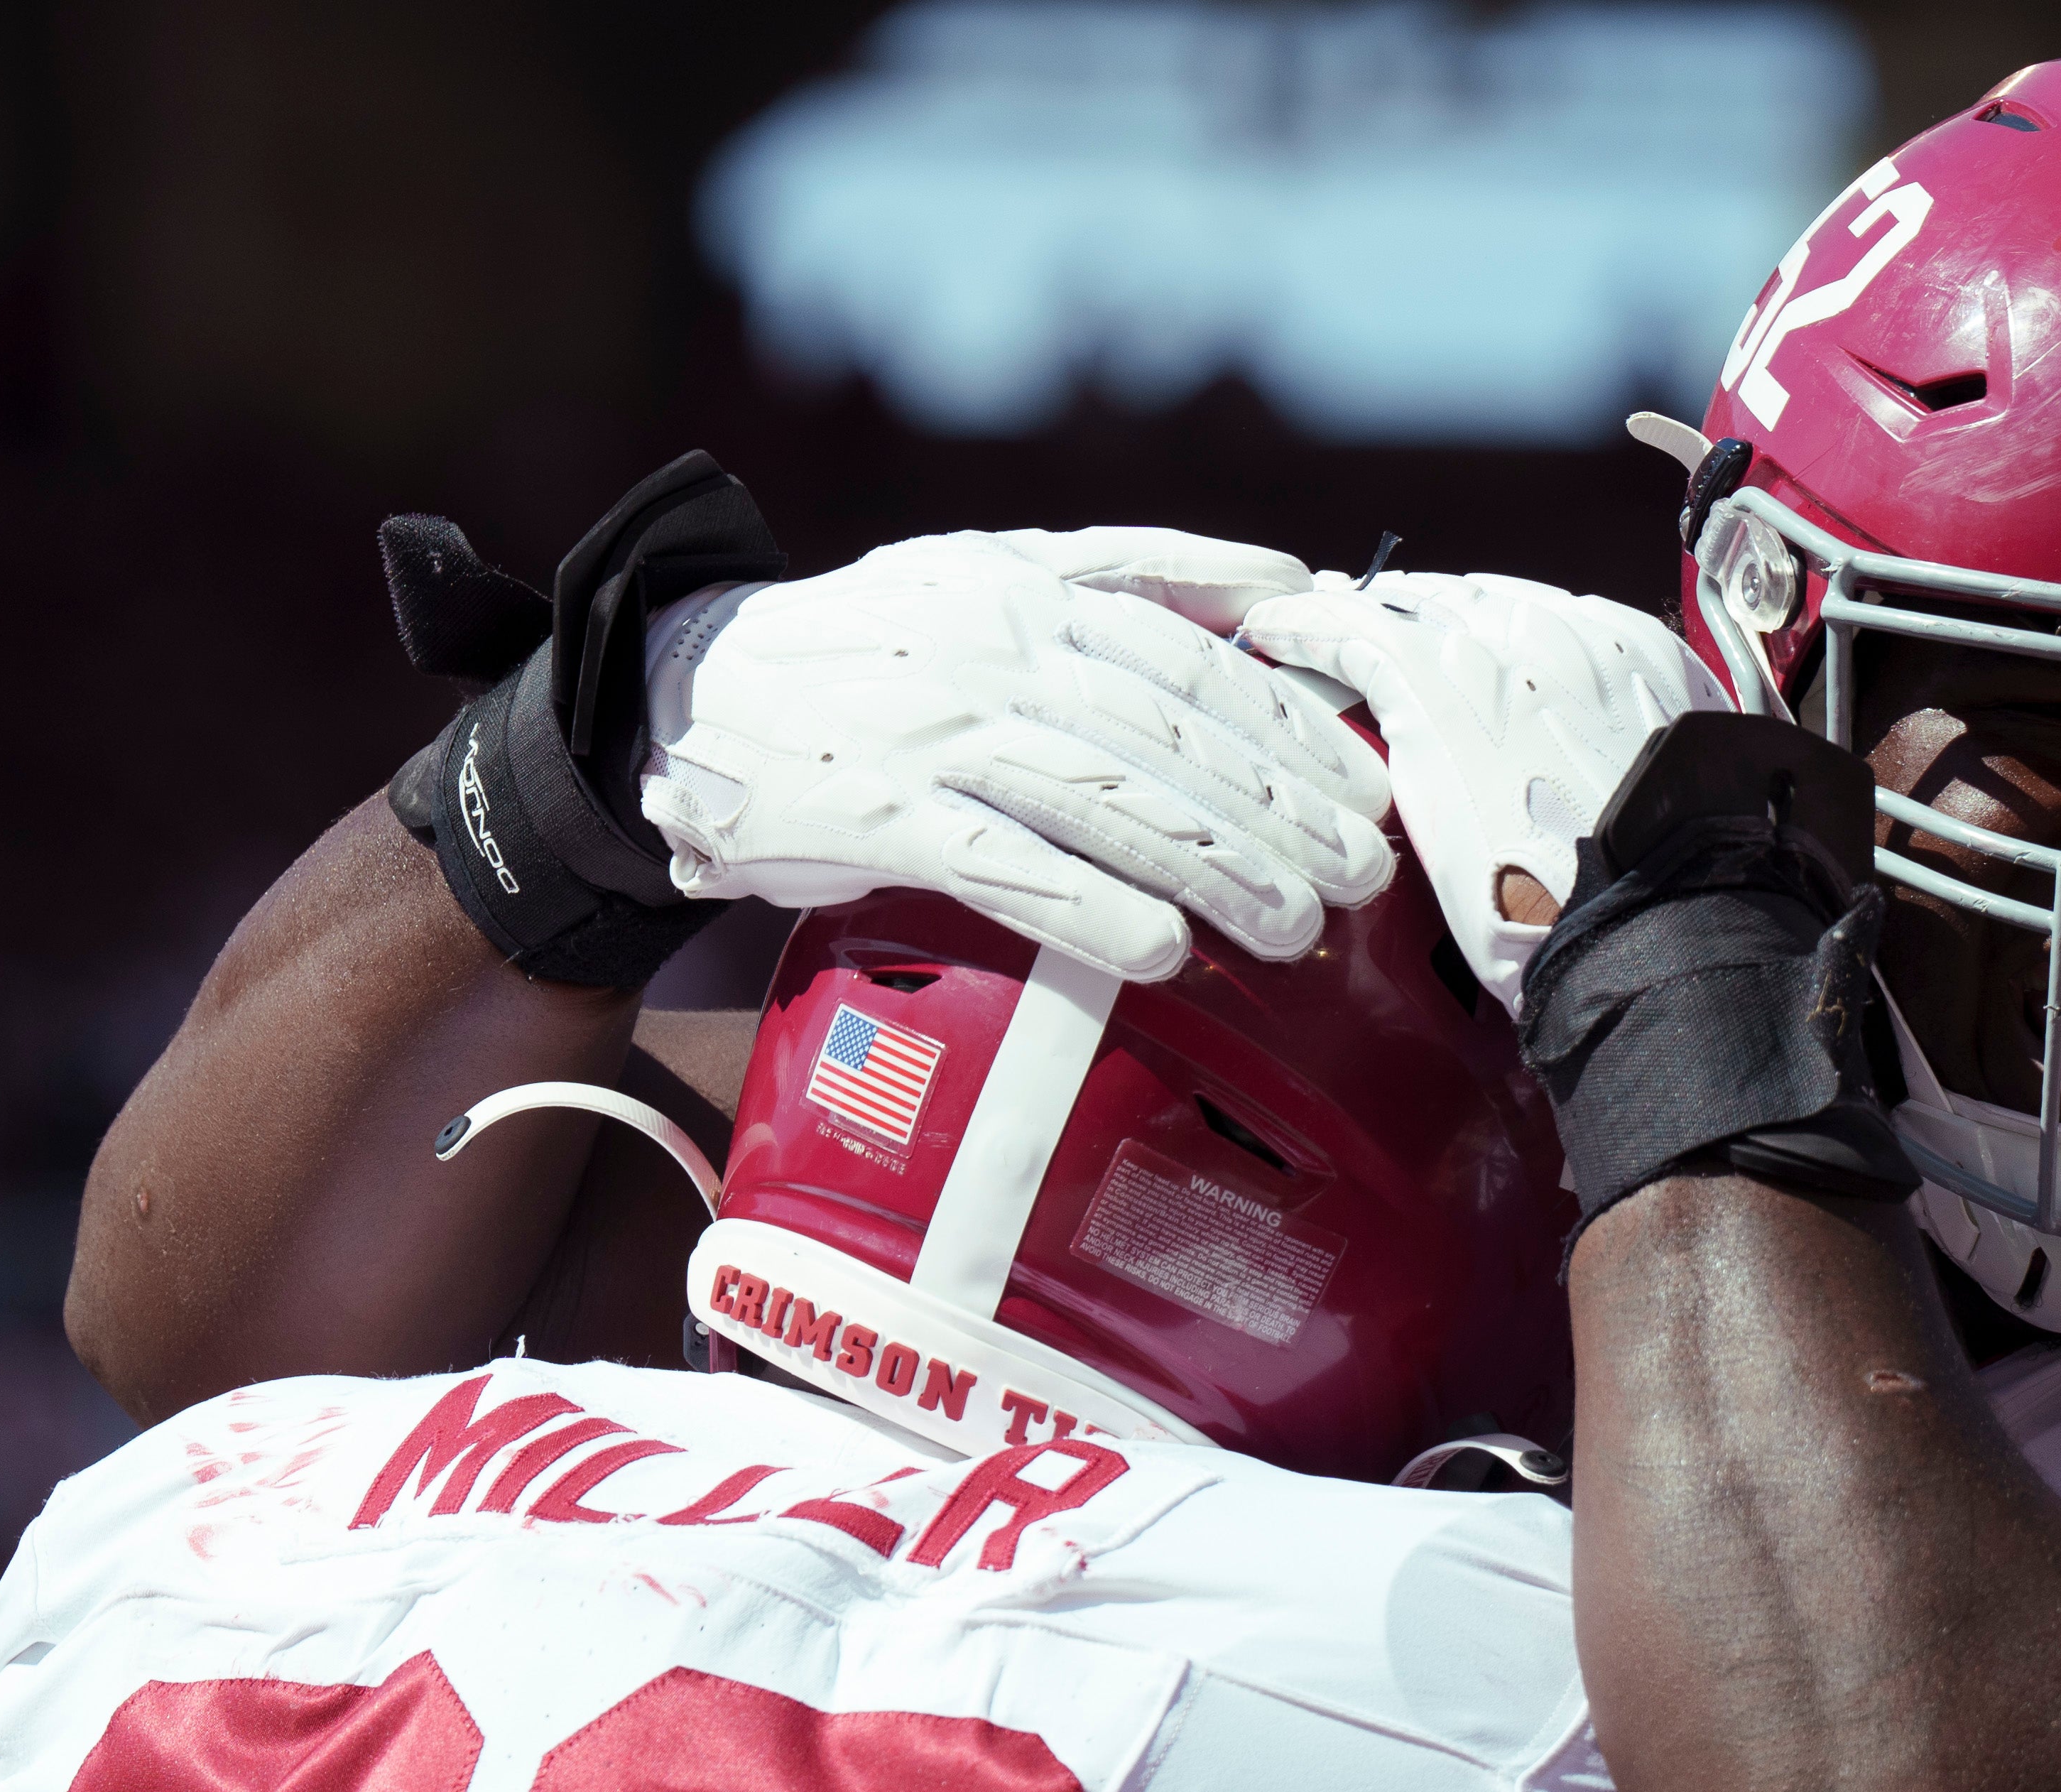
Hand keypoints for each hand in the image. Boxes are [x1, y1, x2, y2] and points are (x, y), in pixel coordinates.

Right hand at [641, 529, 1396, 983]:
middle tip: (1364, 874)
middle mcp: (991, 652)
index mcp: (1031, 590)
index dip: (1292, 729)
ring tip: (1297, 925)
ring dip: (1214, 870)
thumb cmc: (874, 644)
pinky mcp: (879, 816)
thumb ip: (1142, 571)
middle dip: (1280, 811)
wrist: (691, 691)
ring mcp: (933, 734)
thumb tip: (1286, 578)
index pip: (1193, 659)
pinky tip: (1162, 952)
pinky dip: (1089, 910)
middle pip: (1168, 738)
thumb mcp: (997, 569)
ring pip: (1104, 802)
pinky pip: (1003, 868)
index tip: (1369, 786)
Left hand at [1238, 570, 1716, 1010]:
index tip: (1460, 637)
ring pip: (1408, 606)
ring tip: (1318, 615)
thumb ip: (1634, 767)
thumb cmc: (1661, 897)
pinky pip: (1347, 632)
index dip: (1490, 627)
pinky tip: (1273, 631)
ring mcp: (1496, 654)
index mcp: (1638, 657)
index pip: (1547, 616)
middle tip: (1378, 620)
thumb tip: (1604, 792)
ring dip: (1363, 611)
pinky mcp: (1427, 686)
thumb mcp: (1668, 806)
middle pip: (1474, 600)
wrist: (1642, 922)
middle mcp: (1568, 633)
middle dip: (1425, 611)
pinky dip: (1304, 627)